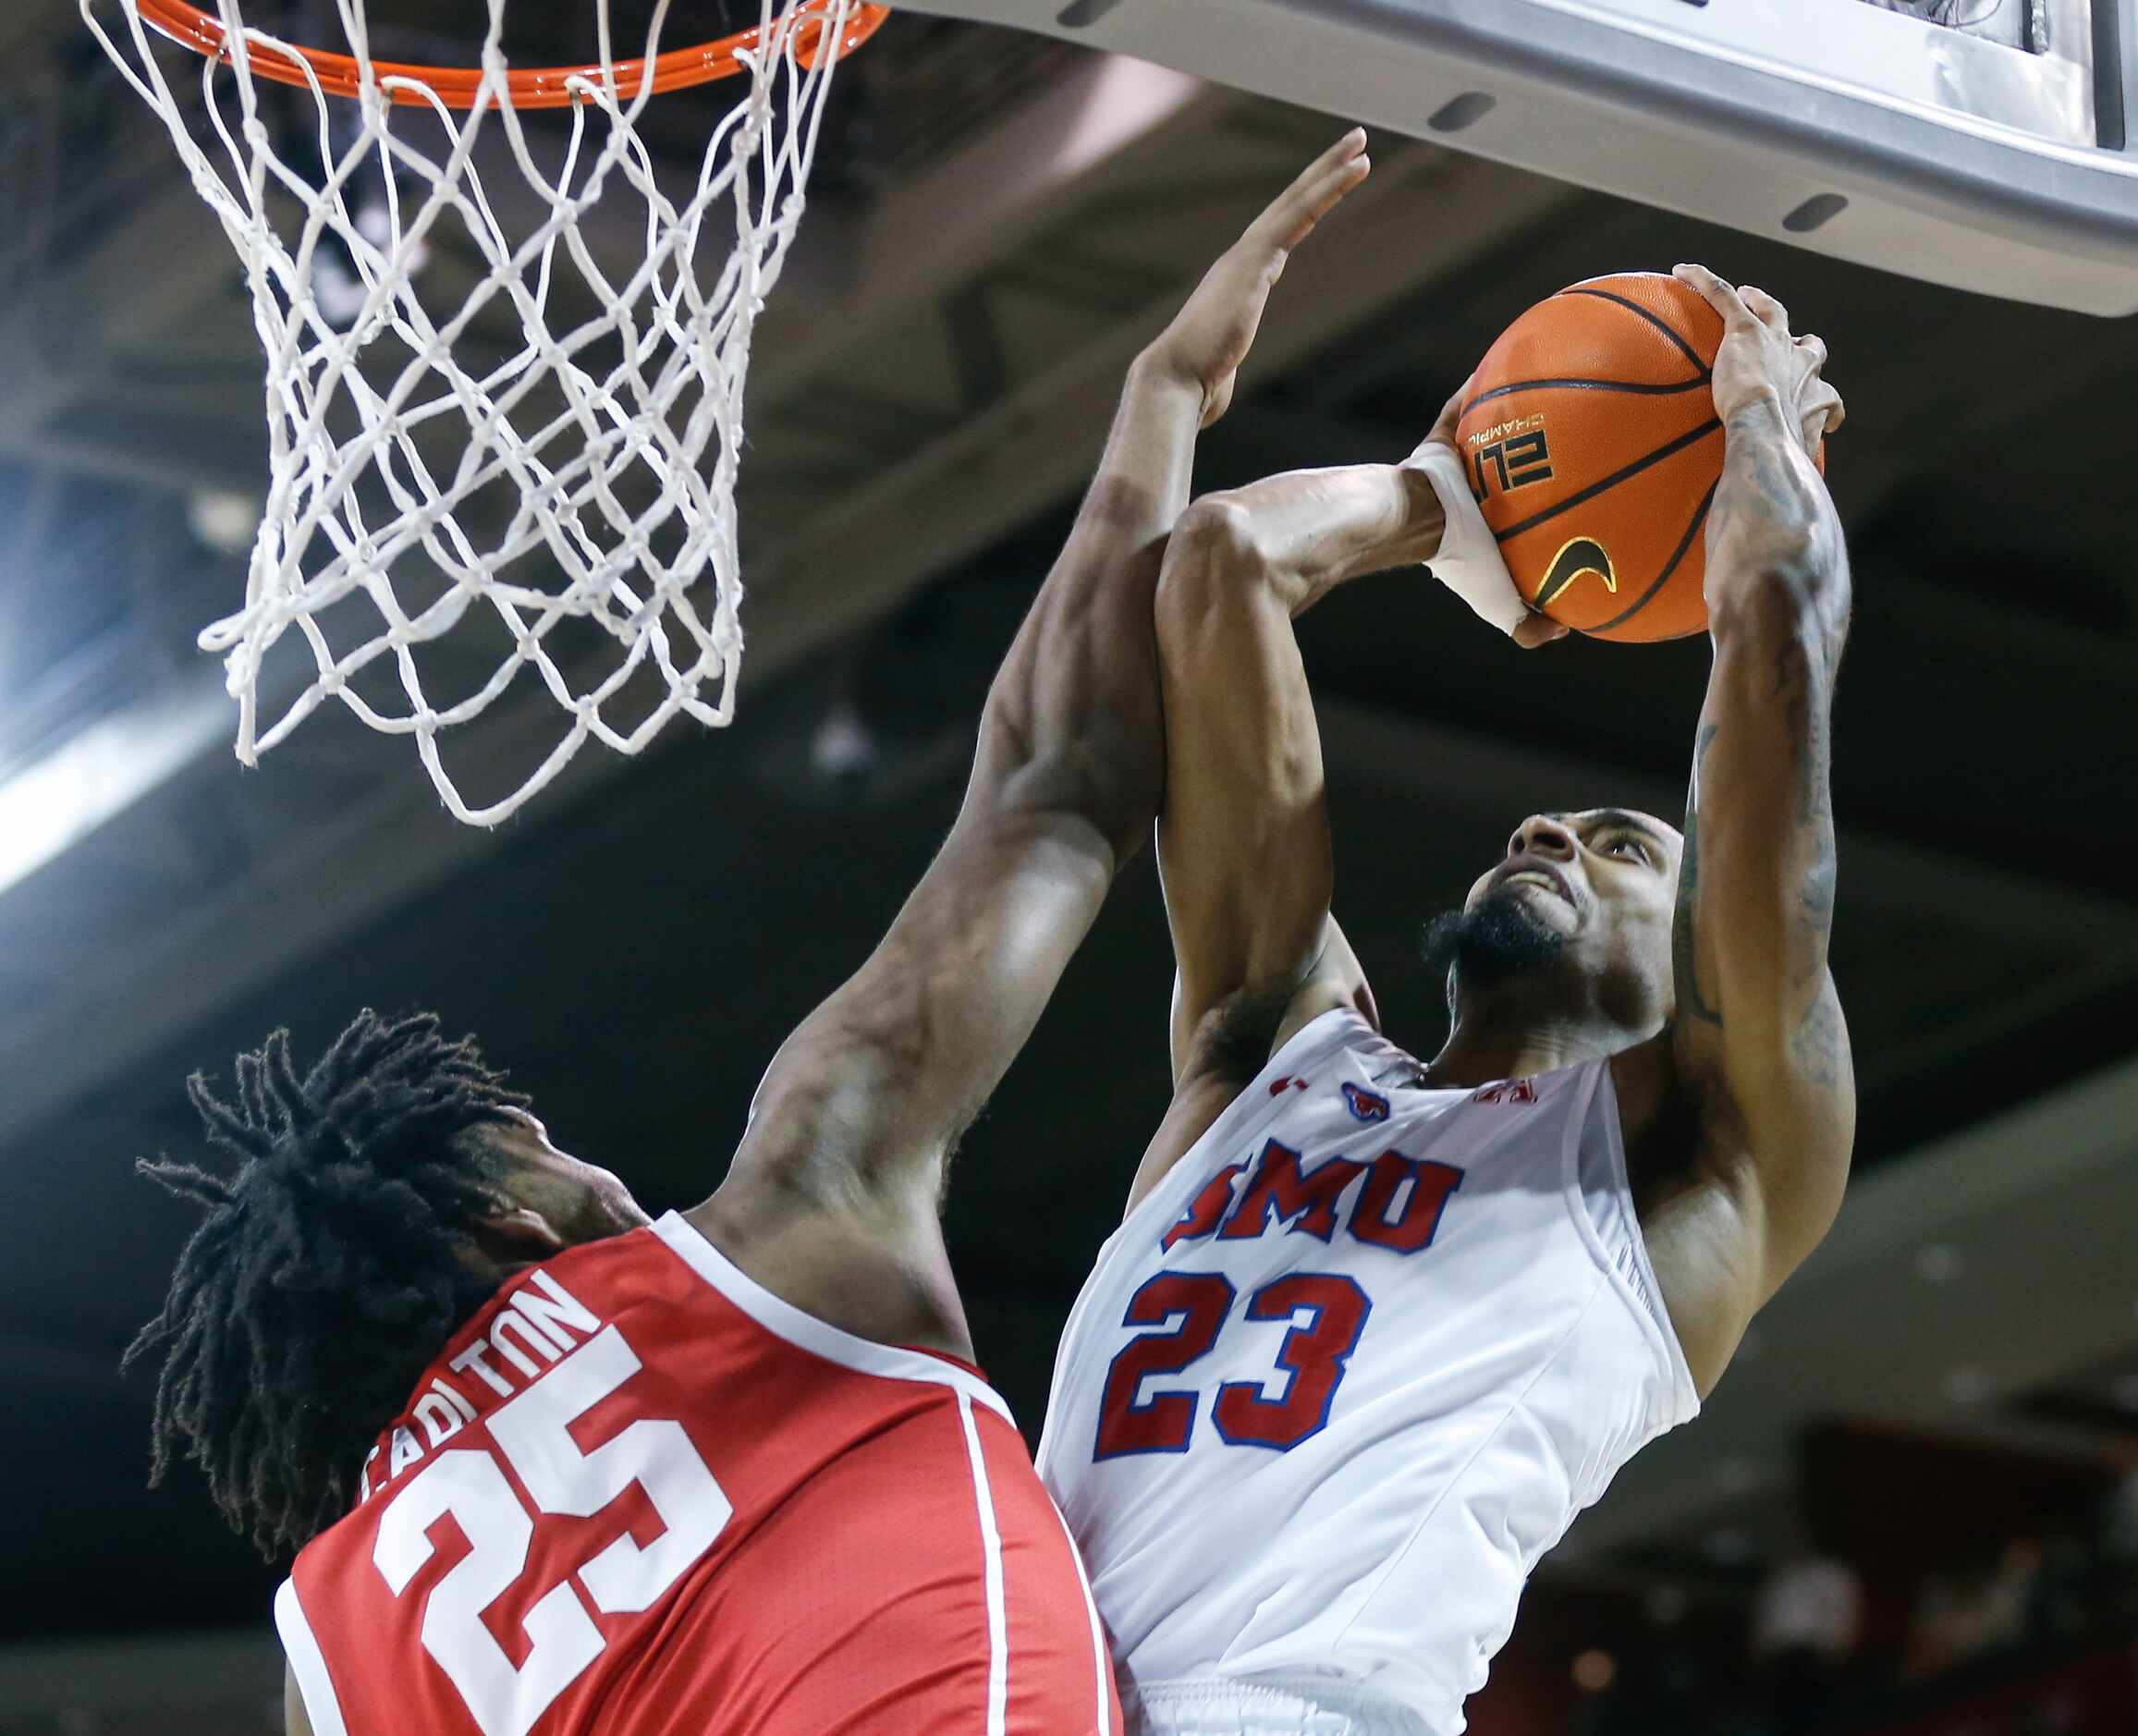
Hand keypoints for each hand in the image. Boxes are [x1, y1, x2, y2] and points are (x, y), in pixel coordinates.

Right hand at [1147, 130, 1371, 427]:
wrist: (1174, 380)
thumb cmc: (1194, 385)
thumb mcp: (1218, 371)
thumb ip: (1223, 366)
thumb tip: (1214, 387)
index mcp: (1237, 281)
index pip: (1280, 235)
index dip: (1306, 207)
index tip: (1329, 187)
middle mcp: (1241, 260)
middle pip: (1289, 206)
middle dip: (1321, 173)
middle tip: (1353, 143)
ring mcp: (1247, 255)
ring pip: (1297, 200)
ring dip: (1330, 169)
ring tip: (1360, 143)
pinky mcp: (1256, 258)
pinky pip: (1300, 212)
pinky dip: (1328, 187)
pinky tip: (1355, 168)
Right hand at [1413, 378, 1568, 648]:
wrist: (1414, 522)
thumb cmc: (1460, 560)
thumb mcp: (1501, 604)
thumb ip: (1530, 627)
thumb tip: (1566, 630)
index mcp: (1494, 526)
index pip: (1532, 515)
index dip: (1558, 506)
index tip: (1596, 493)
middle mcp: (1478, 492)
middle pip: (1518, 468)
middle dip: (1547, 456)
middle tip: (1591, 436)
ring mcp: (1460, 462)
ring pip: (1495, 431)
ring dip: (1520, 412)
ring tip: (1564, 388)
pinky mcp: (1445, 435)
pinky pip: (1466, 402)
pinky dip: (1486, 383)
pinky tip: (1523, 355)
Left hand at [1673, 264, 1845, 458]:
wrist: (1765, 429)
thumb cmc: (1777, 454)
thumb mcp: (1786, 465)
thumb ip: (1780, 474)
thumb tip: (1763, 505)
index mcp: (1813, 391)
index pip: (1819, 382)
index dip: (1813, 382)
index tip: (1807, 387)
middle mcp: (1800, 361)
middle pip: (1804, 341)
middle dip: (1794, 336)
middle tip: (1779, 330)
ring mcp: (1774, 340)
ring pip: (1768, 309)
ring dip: (1758, 300)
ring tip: (1745, 293)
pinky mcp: (1744, 329)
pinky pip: (1722, 296)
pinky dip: (1703, 282)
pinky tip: (1681, 272)